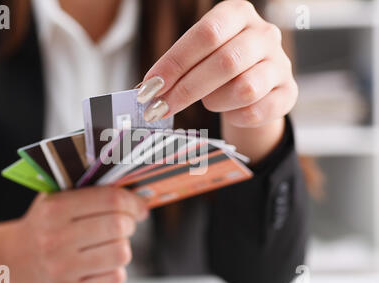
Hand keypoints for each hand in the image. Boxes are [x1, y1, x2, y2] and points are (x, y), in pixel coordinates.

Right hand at [0, 187, 147, 282]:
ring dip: (123, 245)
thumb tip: (136, 191)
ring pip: (121, 253)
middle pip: (119, 226)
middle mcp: (56, 239)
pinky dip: (115, 268)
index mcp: (55, 208)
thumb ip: (91, 188)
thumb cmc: (46, 223)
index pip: (111, 200)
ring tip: (111, 242)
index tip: (140, 205)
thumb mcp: (57, 196)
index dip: (133, 201)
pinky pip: (115, 277)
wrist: (16, 259)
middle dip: (130, 222)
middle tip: (127, 222)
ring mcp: (62, 269)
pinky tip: (102, 261)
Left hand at [138, 0, 297, 162]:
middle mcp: (263, 34)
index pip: (205, 34)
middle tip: (160, 108)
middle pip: (224, 62)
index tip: (149, 87)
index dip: (174, 63)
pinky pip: (256, 111)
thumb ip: (177, 66)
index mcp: (237, 14)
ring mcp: (280, 63)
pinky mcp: (288, 92)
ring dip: (215, 101)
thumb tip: (147, 89)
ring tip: (209, 100)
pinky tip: (230, 111)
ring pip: (244, 89)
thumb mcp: (199, 55)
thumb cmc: (219, 66)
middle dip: (185, 90)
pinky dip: (235, 116)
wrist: (256, 83)